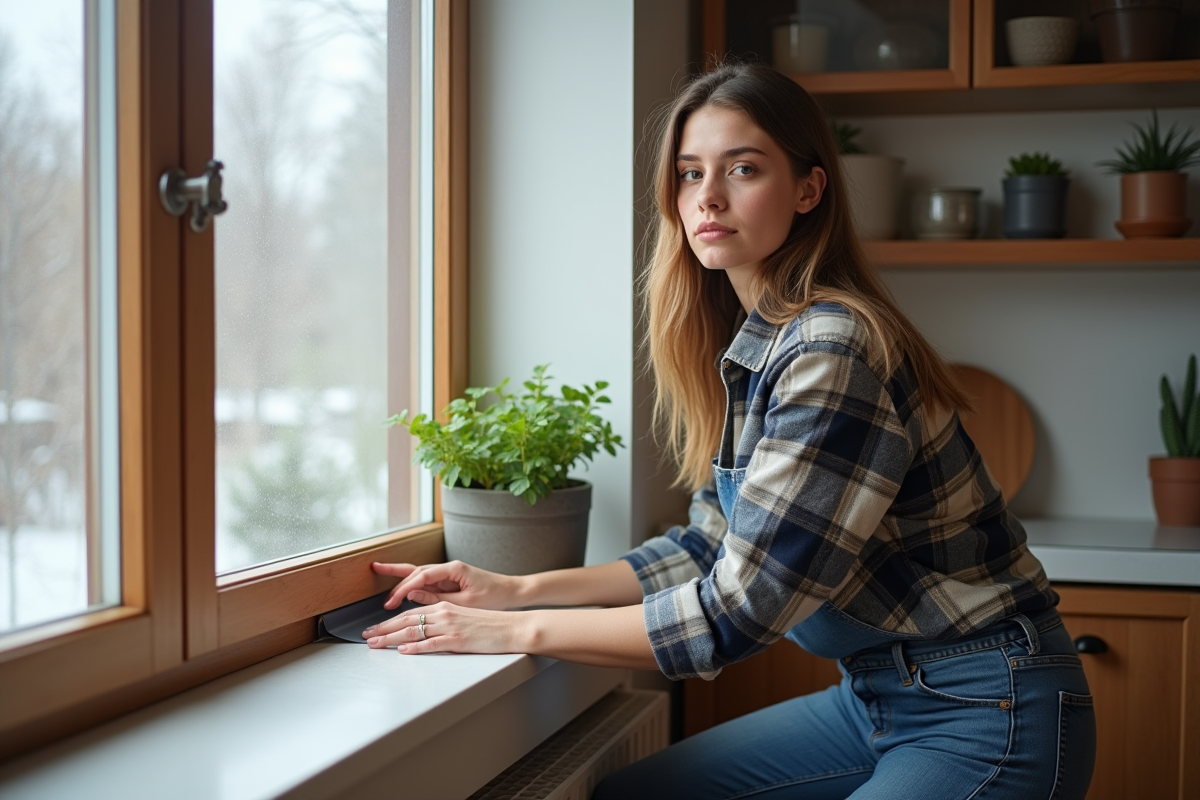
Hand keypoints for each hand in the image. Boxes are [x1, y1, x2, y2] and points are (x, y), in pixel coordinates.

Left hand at [362, 601, 526, 654]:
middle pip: (407, 621)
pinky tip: (404, 651)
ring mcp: (451, 627)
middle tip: (366, 637)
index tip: (375, 629)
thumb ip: (442, 618)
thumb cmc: (489, 624)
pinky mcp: (458, 640)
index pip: (410, 613)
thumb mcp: (462, 616)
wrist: (512, 627)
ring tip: (375, 645)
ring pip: (414, 632)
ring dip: (391, 639)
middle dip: (383, 629)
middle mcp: (444, 613)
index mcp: (444, 607)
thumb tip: (422, 625)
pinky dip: (416, 648)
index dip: (389, 622)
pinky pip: (433, 644)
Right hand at [371, 560, 523, 610]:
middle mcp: (449, 568)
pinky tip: (404, 593)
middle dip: (395, 570)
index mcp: (453, 569)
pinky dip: (415, 587)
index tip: (391, 602)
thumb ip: (438, 599)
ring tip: (382, 577)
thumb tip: (413, 595)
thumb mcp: (466, 602)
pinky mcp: (451, 582)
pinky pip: (428, 583)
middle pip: (417, 568)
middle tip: (374, 568)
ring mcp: (449, 574)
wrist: (513, 592)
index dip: (403, 588)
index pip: (421, 576)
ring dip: (402, 579)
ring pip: (420, 574)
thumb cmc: (494, 597)